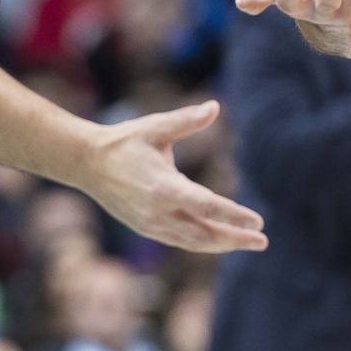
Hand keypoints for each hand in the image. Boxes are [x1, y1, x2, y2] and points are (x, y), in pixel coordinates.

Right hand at [82, 99, 266, 253]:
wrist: (87, 163)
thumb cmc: (125, 141)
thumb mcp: (155, 127)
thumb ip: (186, 120)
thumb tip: (215, 107)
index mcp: (163, 187)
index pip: (206, 206)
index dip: (233, 215)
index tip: (257, 221)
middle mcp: (158, 212)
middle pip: (204, 233)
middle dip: (235, 239)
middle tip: (262, 240)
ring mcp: (151, 224)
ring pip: (193, 241)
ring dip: (222, 244)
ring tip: (248, 241)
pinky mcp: (147, 228)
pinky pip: (181, 241)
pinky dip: (203, 242)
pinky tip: (220, 239)